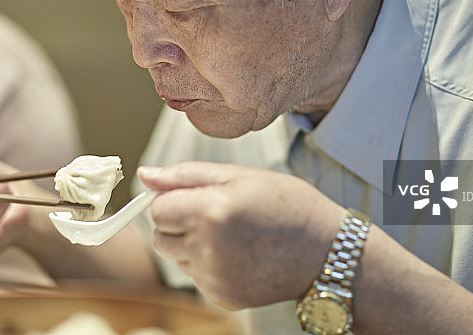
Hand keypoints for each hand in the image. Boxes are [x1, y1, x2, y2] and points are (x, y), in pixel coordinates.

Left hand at [137, 161, 344, 309]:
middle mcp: (209, 249)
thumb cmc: (288, 206)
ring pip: (177, 257)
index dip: (172, 198)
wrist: (327, 253)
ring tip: (232, 233)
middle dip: (178, 222)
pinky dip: (209, 264)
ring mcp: (214, 278)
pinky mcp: (222, 298)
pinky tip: (240, 254)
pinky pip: (196, 276)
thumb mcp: (241, 177)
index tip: (195, 195)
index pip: (157, 209)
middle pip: (161, 236)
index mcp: (212, 211)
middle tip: (215, 212)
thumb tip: (145, 175)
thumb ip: (187, 175)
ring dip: (192, 243)